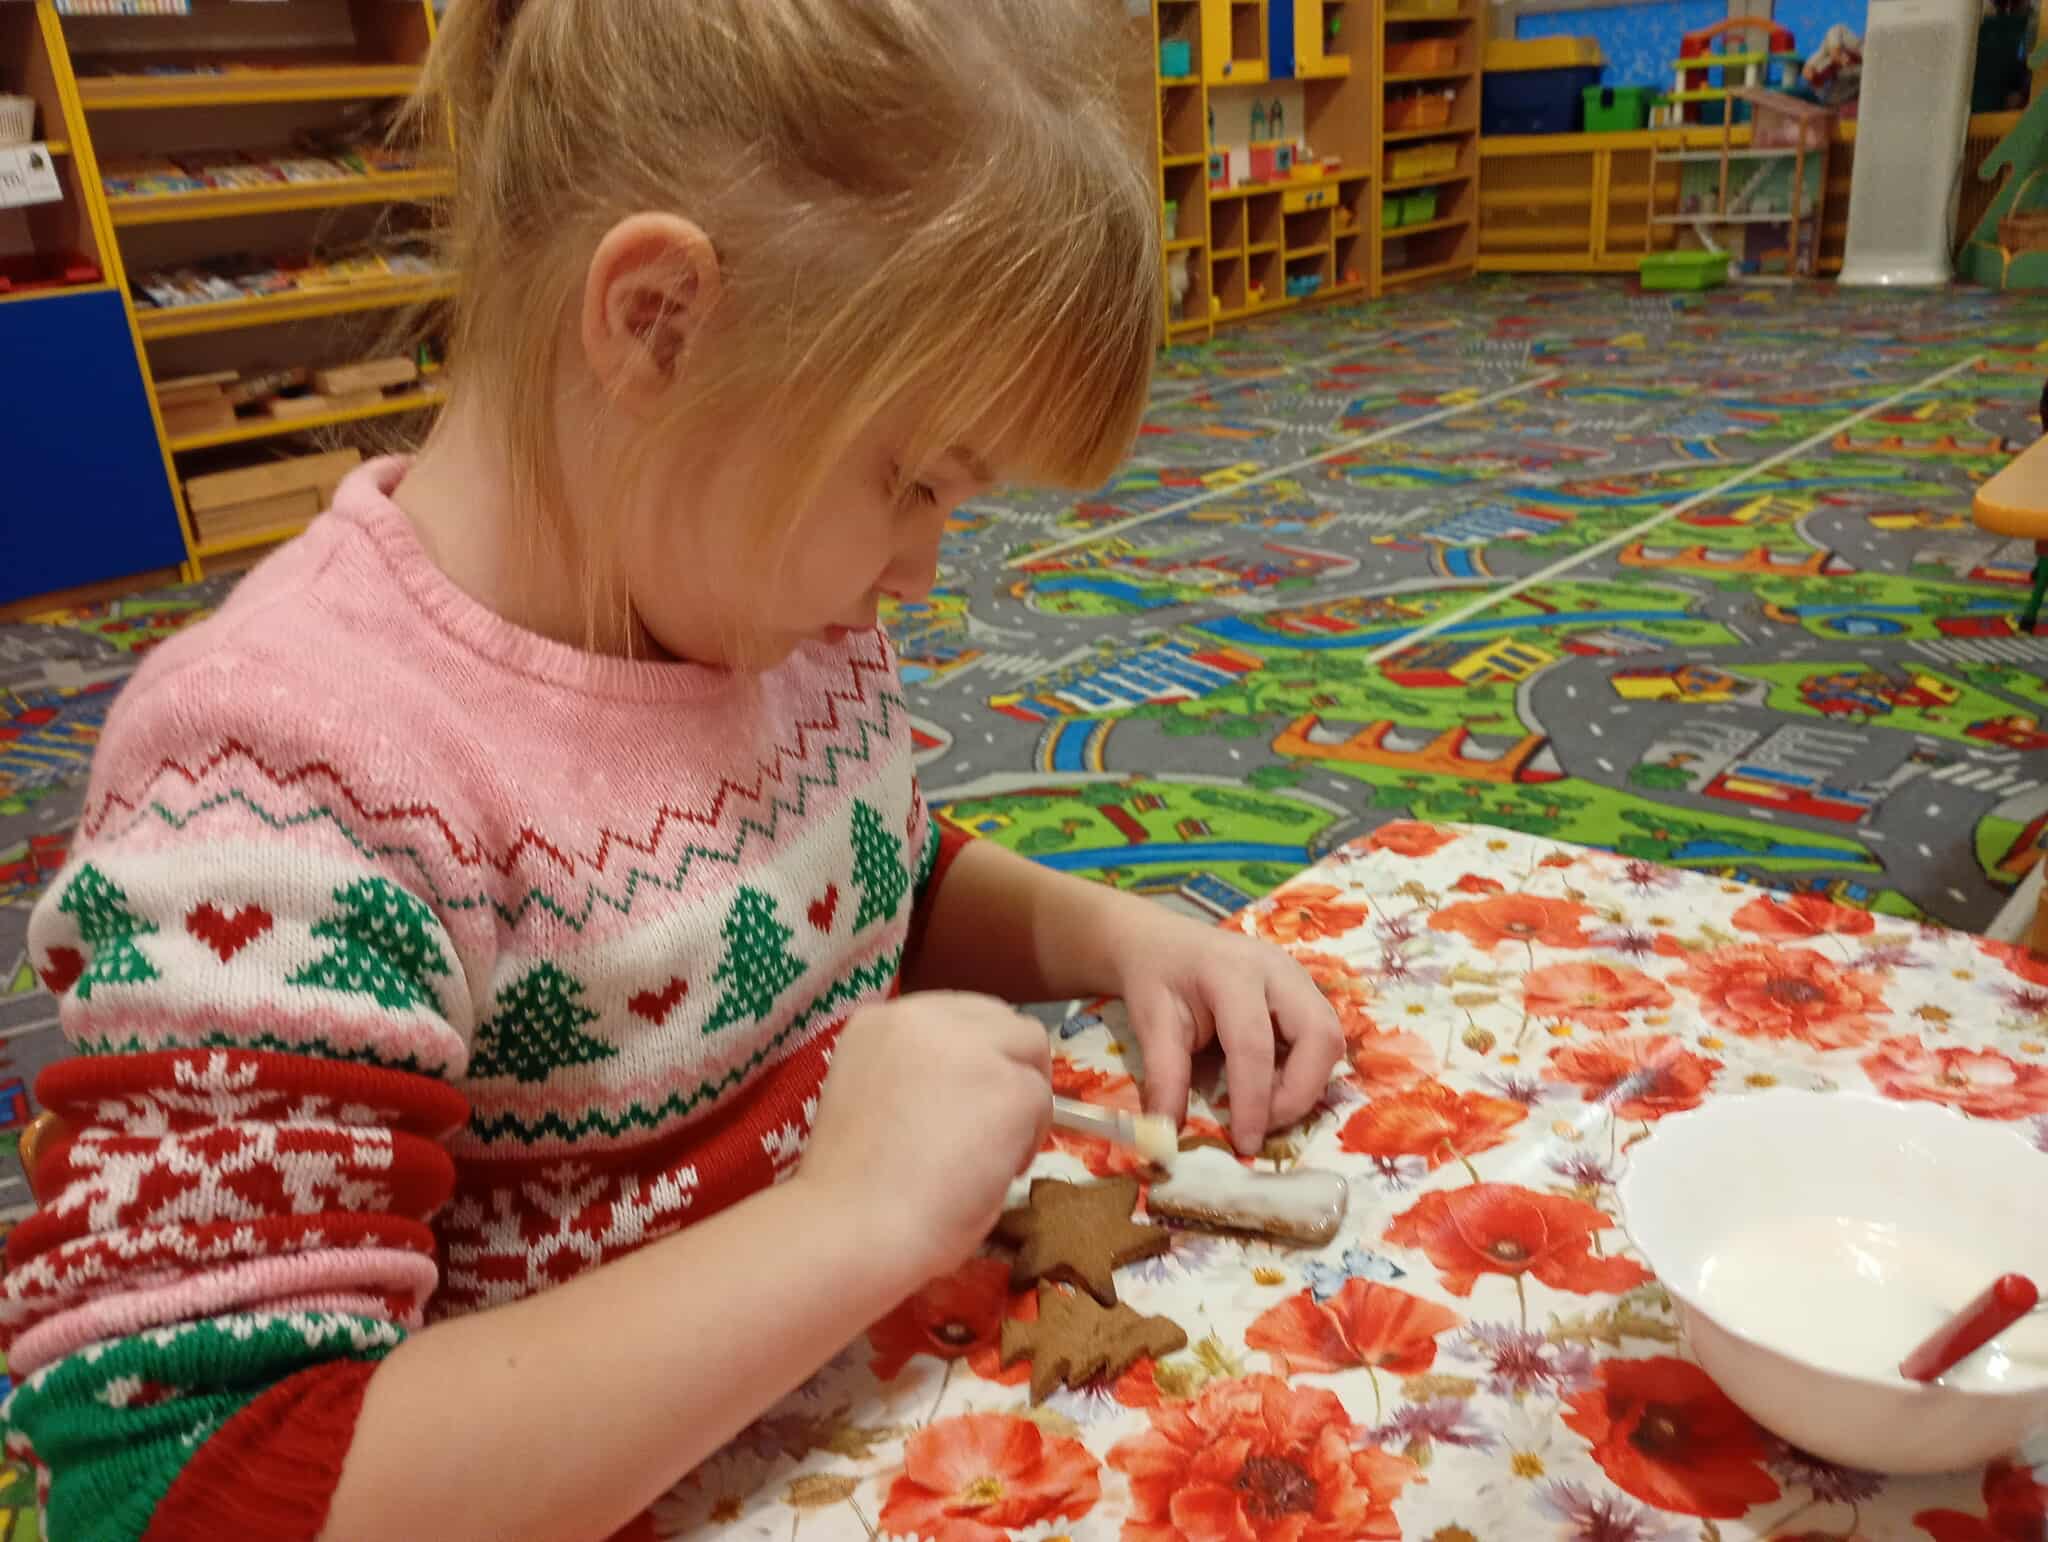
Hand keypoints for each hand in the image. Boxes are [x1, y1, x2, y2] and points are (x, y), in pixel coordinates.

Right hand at [797, 993, 1051, 1278]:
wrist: (850, 1228)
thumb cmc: (851, 1189)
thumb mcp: (875, 1097)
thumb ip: (918, 1074)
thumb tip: (973, 1084)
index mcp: (880, 1021)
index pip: (958, 1015)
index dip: (975, 1058)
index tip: (969, 1103)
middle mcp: (922, 1016)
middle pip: (1001, 1021)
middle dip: (1007, 1069)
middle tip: (992, 1129)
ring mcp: (969, 1045)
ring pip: (1029, 1053)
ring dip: (1020, 1103)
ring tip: (989, 1157)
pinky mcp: (1008, 1085)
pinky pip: (1040, 1103)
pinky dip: (1028, 1140)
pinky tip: (992, 1175)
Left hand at [1109, 911, 1343, 1155]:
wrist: (1165, 943)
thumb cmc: (1159, 979)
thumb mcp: (1151, 1023)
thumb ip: (1164, 1077)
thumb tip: (1168, 1136)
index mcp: (1233, 972)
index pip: (1254, 1044)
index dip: (1253, 1101)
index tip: (1243, 1144)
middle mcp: (1278, 970)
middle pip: (1319, 1035)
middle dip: (1300, 1092)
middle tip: (1264, 1125)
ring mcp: (1299, 979)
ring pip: (1331, 1038)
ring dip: (1307, 1084)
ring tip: (1266, 1108)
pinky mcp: (1307, 994)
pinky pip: (1323, 1039)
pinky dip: (1306, 1072)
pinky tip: (1273, 1086)